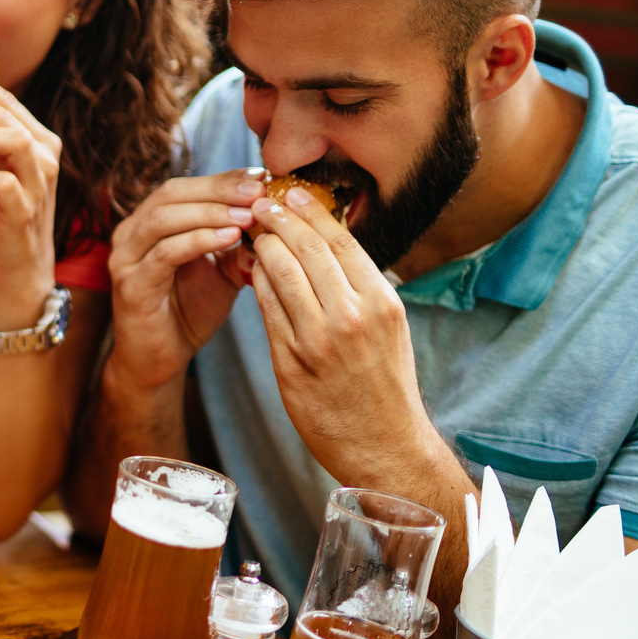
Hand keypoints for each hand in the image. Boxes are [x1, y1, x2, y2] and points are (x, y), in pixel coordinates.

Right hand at [105, 169, 265, 389]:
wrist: (159, 361)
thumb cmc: (188, 312)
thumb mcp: (221, 270)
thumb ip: (239, 243)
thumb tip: (275, 215)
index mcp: (149, 223)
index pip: (185, 186)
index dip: (223, 178)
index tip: (262, 176)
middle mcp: (131, 233)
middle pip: (172, 193)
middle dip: (218, 189)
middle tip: (258, 191)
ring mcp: (125, 258)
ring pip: (164, 218)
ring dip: (210, 212)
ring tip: (248, 215)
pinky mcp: (130, 285)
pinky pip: (164, 254)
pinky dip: (197, 241)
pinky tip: (228, 239)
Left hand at [247, 185, 435, 480]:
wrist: (383, 446)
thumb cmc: (385, 384)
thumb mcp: (389, 328)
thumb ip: (361, 287)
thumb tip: (329, 245)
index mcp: (381, 302)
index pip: (341, 241)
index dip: (310, 211)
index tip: (290, 193)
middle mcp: (352, 317)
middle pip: (307, 250)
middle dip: (278, 220)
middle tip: (259, 203)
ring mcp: (319, 341)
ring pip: (280, 275)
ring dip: (262, 248)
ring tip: (251, 233)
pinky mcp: (291, 363)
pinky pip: (266, 310)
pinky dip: (256, 283)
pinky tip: (248, 270)